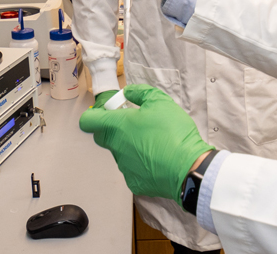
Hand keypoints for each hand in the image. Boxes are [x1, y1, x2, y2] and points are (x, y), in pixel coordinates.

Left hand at [79, 84, 213, 204]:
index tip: (108, 113)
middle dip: (112, 129)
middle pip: (102, 137)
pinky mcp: (134, 183)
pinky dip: (141, 164)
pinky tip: (158, 160)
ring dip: (129, 146)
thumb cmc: (173, 131)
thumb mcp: (160, 101)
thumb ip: (140, 93)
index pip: (87, 121)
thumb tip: (127, 93)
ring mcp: (123, 167)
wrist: (188, 167)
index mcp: (117, 126)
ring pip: (120, 153)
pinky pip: (132, 170)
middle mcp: (115, 147)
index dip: (94, 115)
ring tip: (153, 143)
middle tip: (133, 125)